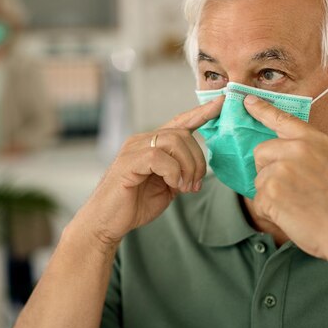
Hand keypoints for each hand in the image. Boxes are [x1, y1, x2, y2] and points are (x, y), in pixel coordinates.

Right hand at [75, 96, 223, 247]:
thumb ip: (179, 174)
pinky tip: (172, 185)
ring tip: (185, 187)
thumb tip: (195, 171)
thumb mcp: (165, 188)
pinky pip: (158, 157)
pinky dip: (173, 172)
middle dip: (198, 160)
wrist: (106, 223)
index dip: (201, 113)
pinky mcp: (128, 162)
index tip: (221, 103)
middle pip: (182, 134)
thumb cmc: (132, 206)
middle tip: (195, 185)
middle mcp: (142, 141)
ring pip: (173, 141)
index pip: (179, 123)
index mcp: (151, 145)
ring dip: (187, 166)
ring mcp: (133, 150)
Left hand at [243, 94, 327, 260]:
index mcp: (314, 140)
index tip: (246, 100)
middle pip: (261, 152)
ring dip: (272, 195)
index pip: (282, 119)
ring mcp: (281, 168)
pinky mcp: (270, 190)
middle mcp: (296, 149)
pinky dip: (271, 212)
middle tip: (294, 191)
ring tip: (300, 206)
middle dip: (268, 171)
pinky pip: (258, 201)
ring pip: (259, 179)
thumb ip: (306, 155)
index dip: (261, 109)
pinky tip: (293, 216)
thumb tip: (276, 157)